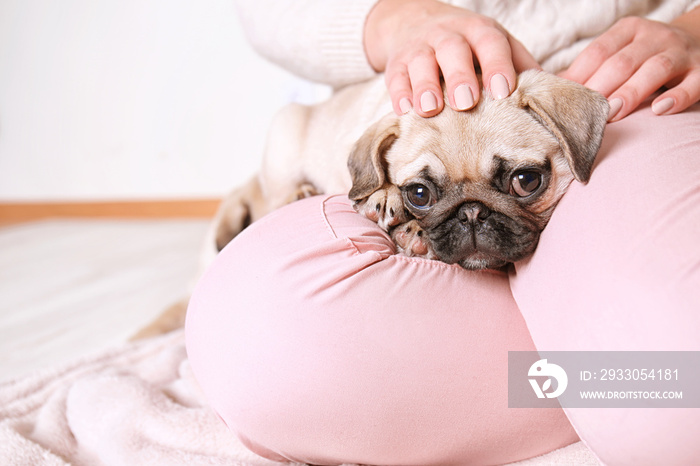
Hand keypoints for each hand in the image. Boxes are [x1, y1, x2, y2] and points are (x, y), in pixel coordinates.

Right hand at [364, 0, 539, 116]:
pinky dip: (399, 94)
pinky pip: (395, 78)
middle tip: (466, 101)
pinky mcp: (397, 64)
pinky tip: (404, 111)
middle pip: (453, 51)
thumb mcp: (497, 48)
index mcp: (479, 32)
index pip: (490, 43)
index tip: (503, 90)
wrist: (416, 23)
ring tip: (430, 108)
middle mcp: (448, 36)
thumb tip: (555, 97)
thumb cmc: (469, 47)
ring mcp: (420, 49)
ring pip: (421, 63)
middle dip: (459, 76)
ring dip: (424, 85)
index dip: (497, 65)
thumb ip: (521, 69)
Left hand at [560, 9, 699, 121]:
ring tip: (614, 112)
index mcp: (628, 31)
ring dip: (632, 92)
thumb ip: (590, 68)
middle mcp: (654, 37)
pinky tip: (660, 110)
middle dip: (602, 87)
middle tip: (585, 112)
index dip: (580, 76)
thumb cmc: (644, 55)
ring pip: (655, 70)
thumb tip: (549, 85)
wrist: (698, 41)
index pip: (599, 52)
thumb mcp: (619, 51)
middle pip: (623, 62)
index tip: (562, 99)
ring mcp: (680, 53)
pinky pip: (691, 84)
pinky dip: (677, 96)